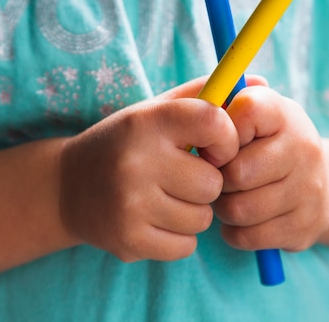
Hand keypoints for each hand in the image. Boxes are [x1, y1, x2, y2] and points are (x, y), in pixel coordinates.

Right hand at [59, 77, 238, 261]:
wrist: (67, 188)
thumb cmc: (128, 143)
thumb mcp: (158, 111)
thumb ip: (207, 94)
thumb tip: (262, 83)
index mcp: (148, 122)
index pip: (215, 123)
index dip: (226, 139)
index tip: (214, 147)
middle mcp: (137, 161)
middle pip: (214, 183)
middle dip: (206, 183)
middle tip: (180, 176)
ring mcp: (130, 204)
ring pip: (202, 218)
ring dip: (192, 211)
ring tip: (164, 197)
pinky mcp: (128, 240)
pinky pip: (186, 246)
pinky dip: (178, 237)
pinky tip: (154, 218)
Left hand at [213, 86, 328, 251]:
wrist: (313, 185)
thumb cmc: (261, 146)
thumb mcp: (249, 118)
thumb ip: (220, 105)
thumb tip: (200, 106)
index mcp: (284, 112)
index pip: (246, 111)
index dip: (222, 132)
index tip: (221, 143)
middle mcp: (305, 146)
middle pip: (236, 172)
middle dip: (218, 180)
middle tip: (220, 179)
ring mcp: (310, 189)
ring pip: (239, 209)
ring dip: (224, 209)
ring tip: (230, 199)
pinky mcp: (307, 226)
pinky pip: (248, 237)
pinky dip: (235, 232)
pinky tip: (242, 221)